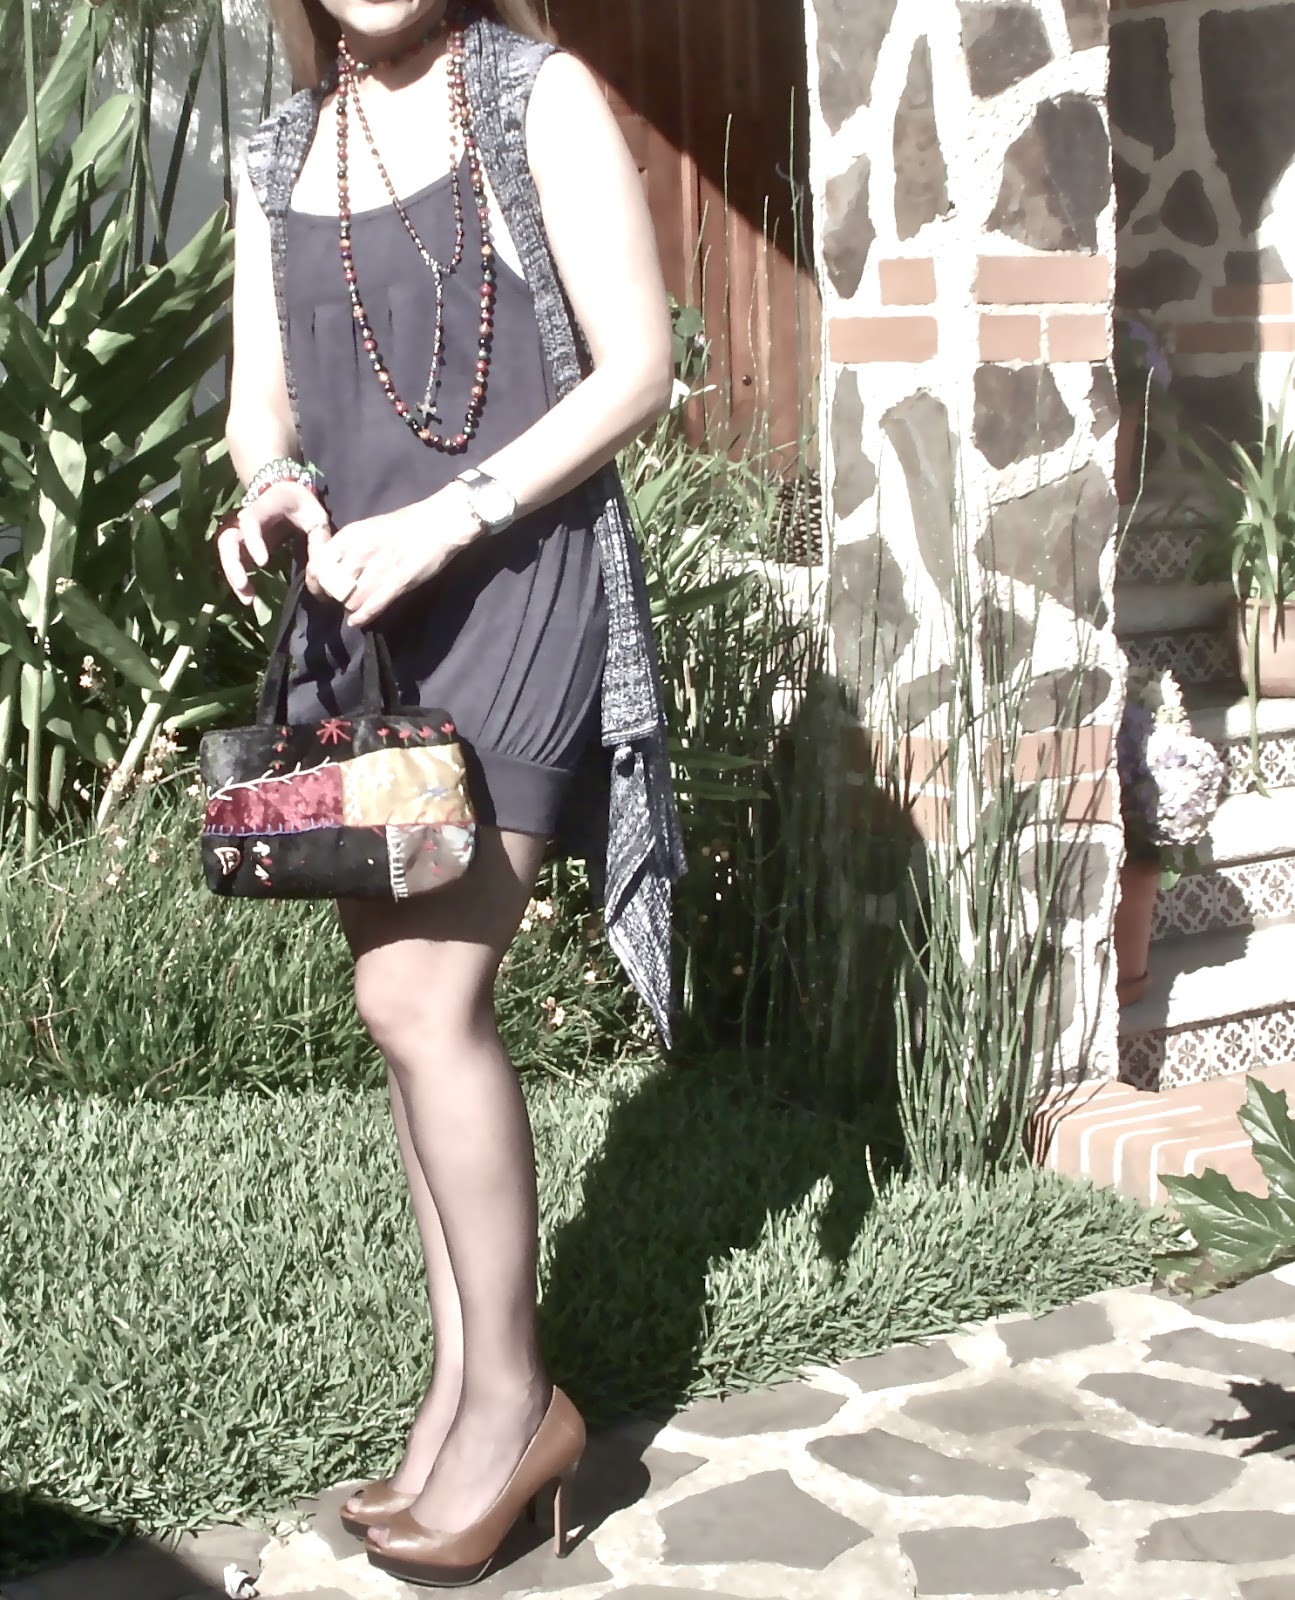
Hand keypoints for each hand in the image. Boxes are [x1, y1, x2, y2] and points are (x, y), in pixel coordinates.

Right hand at [216, 479, 332, 605]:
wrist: (286, 494)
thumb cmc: (302, 506)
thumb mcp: (316, 516)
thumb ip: (319, 540)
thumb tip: (317, 574)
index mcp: (264, 507)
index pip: (250, 521)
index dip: (253, 541)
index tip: (263, 563)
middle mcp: (244, 519)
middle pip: (227, 539)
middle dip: (233, 564)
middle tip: (244, 585)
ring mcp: (240, 533)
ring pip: (226, 553)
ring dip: (232, 576)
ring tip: (248, 599)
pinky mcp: (241, 546)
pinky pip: (233, 562)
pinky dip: (238, 580)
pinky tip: (250, 597)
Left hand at [306, 483, 482, 630]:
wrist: (437, 524)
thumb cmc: (403, 526)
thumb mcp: (367, 529)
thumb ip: (347, 548)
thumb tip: (331, 569)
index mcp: (349, 536)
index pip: (318, 565)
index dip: (316, 582)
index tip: (321, 589)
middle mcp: (358, 553)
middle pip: (332, 587)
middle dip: (333, 597)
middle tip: (340, 600)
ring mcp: (377, 569)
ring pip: (350, 601)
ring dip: (351, 607)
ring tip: (356, 606)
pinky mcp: (396, 584)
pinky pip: (371, 607)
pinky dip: (361, 617)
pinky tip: (357, 621)